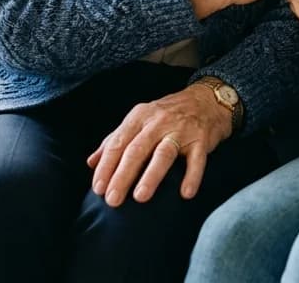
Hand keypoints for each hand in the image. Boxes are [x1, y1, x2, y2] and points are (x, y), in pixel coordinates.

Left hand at [86, 83, 231, 205]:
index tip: (98, 189)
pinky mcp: (201, 139)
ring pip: (164, 153)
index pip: (118, 142)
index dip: (107, 166)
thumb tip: (91, 162)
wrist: (207, 99)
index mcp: (140, 116)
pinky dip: (192, 176)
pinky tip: (185, 193)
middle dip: (123, 175)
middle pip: (137, 149)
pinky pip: (197, 159)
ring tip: (140, 197)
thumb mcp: (140, 119)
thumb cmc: (168, 113)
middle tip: (112, 200)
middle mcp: (159, 121)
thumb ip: (116, 139)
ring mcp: (181, 129)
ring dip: (151, 175)